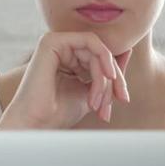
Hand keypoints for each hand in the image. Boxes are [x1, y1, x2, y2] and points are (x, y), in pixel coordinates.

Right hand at [0, 31, 132, 128]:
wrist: (36, 125)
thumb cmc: (59, 113)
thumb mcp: (93, 91)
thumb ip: (108, 73)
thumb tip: (127, 51)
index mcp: (68, 59)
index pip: (101, 59)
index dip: (116, 78)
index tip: (123, 99)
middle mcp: (61, 48)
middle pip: (101, 54)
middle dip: (114, 79)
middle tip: (118, 100)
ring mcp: (55, 42)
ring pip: (98, 49)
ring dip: (106, 76)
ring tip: (99, 101)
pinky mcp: (52, 41)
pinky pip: (90, 42)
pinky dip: (102, 60)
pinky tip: (105, 79)